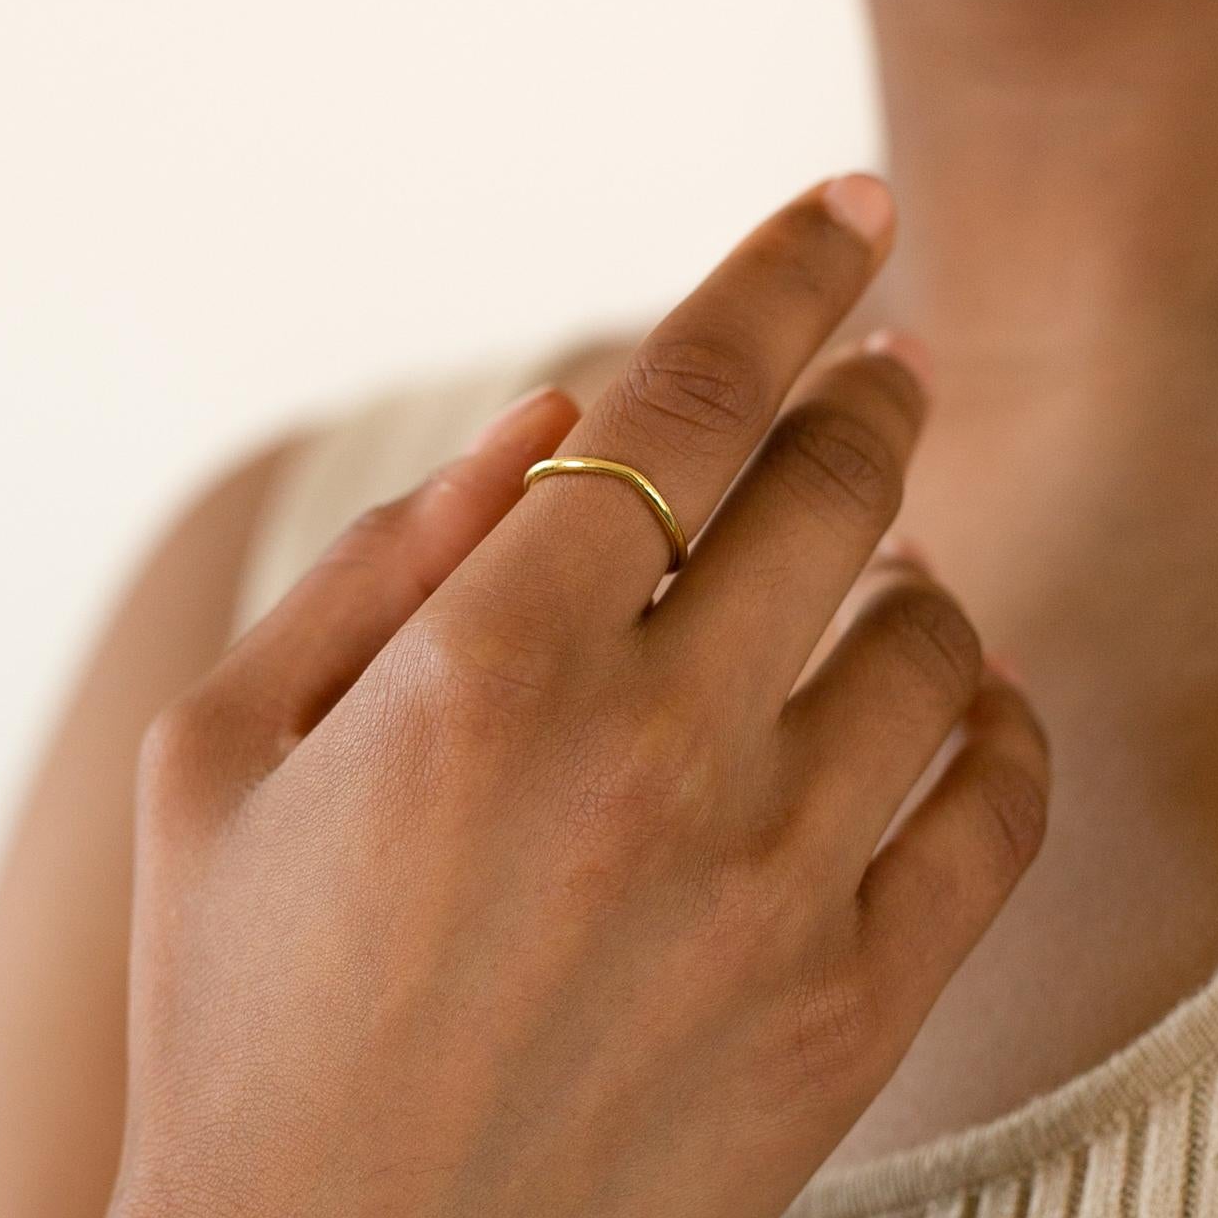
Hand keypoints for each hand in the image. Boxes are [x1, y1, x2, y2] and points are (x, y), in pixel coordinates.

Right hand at [70, 176, 1050, 1217]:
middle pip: (835, 487)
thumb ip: (383, 556)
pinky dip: (993, 719)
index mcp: (488, 670)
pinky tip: (945, 697)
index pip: (688, 396)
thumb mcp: (220, 752)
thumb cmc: (236, 1011)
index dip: (780, 273)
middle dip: (869, 394)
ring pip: (932, 638)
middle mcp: (654, 759)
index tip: (850, 204)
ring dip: (915, 563)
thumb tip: (556, 415)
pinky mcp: (849, 1014)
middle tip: (884, 363)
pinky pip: (997, 806)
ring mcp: (773, 893)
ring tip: (876, 565)